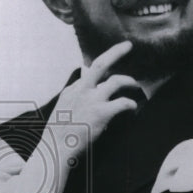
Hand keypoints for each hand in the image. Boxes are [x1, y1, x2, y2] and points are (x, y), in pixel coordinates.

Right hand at [50, 41, 139, 157]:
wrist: (57, 147)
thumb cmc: (59, 132)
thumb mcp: (62, 107)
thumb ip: (74, 93)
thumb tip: (82, 77)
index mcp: (73, 89)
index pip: (89, 72)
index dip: (102, 67)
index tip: (112, 62)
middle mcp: (82, 90)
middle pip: (101, 64)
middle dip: (116, 52)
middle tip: (128, 45)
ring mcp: (92, 100)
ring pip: (116, 81)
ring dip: (129, 81)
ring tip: (136, 85)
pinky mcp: (102, 112)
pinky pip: (123, 102)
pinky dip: (130, 103)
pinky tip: (133, 107)